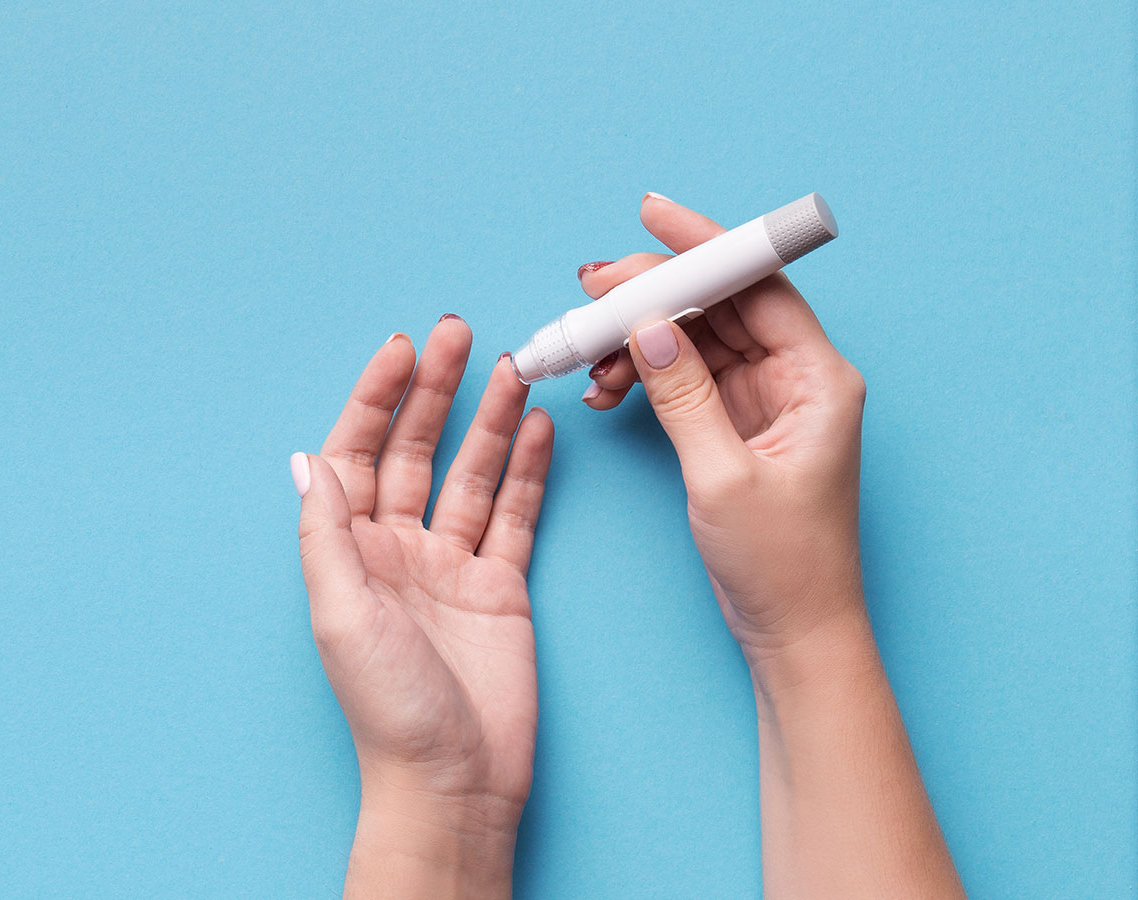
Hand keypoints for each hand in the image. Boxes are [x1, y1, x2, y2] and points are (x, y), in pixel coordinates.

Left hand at [292, 316, 552, 897]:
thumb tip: (308, 460)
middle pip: (413, 450)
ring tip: (512, 368)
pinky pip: (514, 515)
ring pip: (470, 474)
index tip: (402, 349)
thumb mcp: (341, 613)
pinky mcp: (500, 588)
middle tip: (458, 332)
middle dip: (434, 392)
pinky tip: (539, 430)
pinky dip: (528, 472)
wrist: (453, 780)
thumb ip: (328, 533)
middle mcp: (397, 549)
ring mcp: (450, 566)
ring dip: (489, 421)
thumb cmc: (387, 708)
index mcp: (350, 551)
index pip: (358, 452)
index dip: (375, 398)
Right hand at [577, 195, 868, 677]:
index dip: (704, 246)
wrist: (794, 630)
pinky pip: (683, 376)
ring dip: (636, 338)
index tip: (651, 217)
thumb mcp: (724, 477)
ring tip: (587, 356)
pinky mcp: (736, 424)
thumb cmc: (782, 564)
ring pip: (693, 338)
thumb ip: (685, 397)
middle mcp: (797, 378)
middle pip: (719, 304)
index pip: (758, 285)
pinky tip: (606, 390)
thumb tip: (648, 329)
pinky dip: (642, 375)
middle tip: (590, 291)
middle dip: (651, 293)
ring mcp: (765, 400)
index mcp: (819, 379)